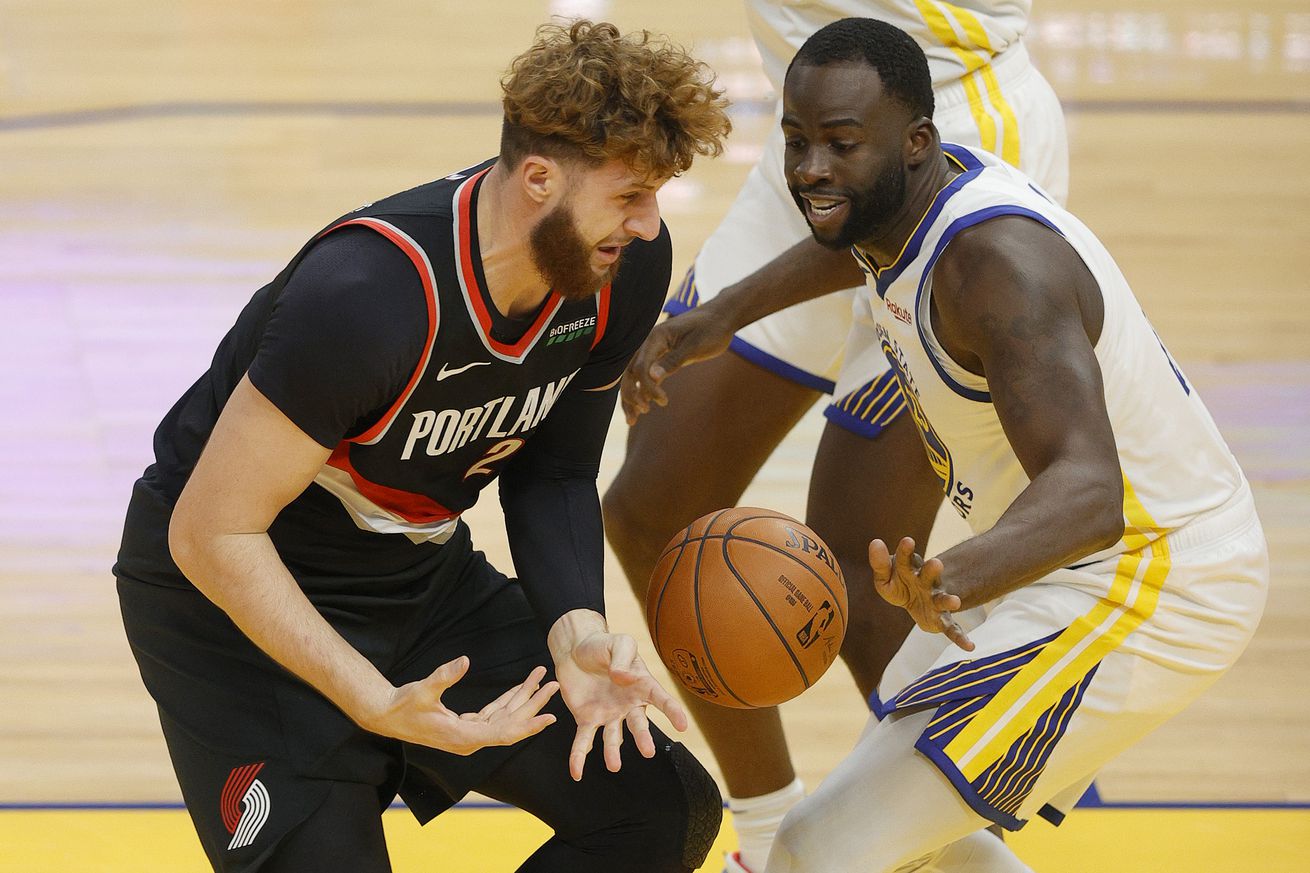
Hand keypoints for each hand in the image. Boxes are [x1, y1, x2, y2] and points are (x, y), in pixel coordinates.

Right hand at [361, 657, 558, 754]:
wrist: (386, 715)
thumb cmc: (403, 705)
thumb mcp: (423, 689)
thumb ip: (444, 676)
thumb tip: (465, 661)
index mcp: (464, 737)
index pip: (505, 733)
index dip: (529, 725)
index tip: (550, 717)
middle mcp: (470, 740)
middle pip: (511, 723)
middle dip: (533, 704)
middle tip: (553, 684)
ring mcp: (469, 734)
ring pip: (505, 717)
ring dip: (523, 699)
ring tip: (542, 680)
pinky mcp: (466, 726)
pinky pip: (494, 714)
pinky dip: (508, 700)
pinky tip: (520, 688)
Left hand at [549, 613, 688, 780]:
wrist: (575, 650)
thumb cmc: (602, 645)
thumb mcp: (618, 643)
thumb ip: (623, 658)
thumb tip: (622, 677)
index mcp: (641, 685)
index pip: (661, 699)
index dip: (673, 712)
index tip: (683, 725)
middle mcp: (628, 705)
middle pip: (638, 724)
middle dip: (642, 738)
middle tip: (648, 751)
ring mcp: (608, 715)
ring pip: (613, 737)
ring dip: (613, 752)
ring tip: (614, 766)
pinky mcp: (587, 719)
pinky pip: (584, 741)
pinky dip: (579, 757)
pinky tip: (576, 772)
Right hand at [620, 305, 733, 423]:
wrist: (721, 317)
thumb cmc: (711, 329)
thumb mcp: (695, 347)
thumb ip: (673, 361)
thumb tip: (651, 377)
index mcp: (655, 337)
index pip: (641, 367)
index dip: (647, 387)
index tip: (663, 401)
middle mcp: (650, 343)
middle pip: (630, 373)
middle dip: (631, 396)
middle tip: (638, 417)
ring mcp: (654, 349)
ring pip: (633, 375)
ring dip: (631, 397)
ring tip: (632, 420)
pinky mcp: (661, 356)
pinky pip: (645, 374)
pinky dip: (642, 390)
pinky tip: (643, 405)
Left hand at [869, 537, 974, 651]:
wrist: (916, 601)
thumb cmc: (900, 584)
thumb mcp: (886, 576)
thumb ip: (880, 563)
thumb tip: (875, 542)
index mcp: (911, 569)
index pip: (906, 559)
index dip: (905, 551)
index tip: (908, 541)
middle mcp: (927, 583)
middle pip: (929, 575)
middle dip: (932, 570)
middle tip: (936, 562)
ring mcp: (936, 601)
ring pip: (943, 600)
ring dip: (949, 600)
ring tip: (956, 602)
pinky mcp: (941, 619)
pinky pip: (952, 629)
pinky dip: (961, 638)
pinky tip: (970, 647)